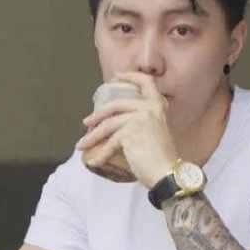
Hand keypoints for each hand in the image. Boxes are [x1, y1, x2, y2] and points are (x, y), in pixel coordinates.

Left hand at [77, 73, 178, 190]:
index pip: (146, 82)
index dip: (131, 76)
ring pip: (108, 125)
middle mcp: (150, 108)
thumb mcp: (156, 133)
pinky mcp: (130, 133)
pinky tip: (93, 162)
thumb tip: (122, 127)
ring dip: (92, 136)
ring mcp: (139, 119)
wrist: (167, 173)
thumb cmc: (162, 159)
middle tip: (86, 122)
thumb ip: (144, 123)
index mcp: (158, 106)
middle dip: (98, 115)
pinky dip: (100, 155)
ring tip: (82, 145)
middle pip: (116, 105)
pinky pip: (110, 143)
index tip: (116, 76)